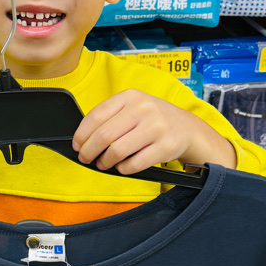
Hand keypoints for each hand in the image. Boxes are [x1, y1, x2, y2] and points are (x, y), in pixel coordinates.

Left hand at [72, 90, 235, 174]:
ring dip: (104, 162)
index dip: (82, 134)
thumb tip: (83, 137)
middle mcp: (143, 109)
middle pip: (104, 135)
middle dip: (89, 151)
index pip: (96, 115)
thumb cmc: (153, 119)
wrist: (187, 128)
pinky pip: (135, 163)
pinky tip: (121, 167)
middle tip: (85, 158)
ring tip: (103, 164)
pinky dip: (123, 169)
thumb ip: (111, 116)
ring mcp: (156, 127)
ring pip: (117, 151)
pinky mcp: (165, 146)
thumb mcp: (134, 107)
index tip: (77, 145)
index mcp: (130, 96)